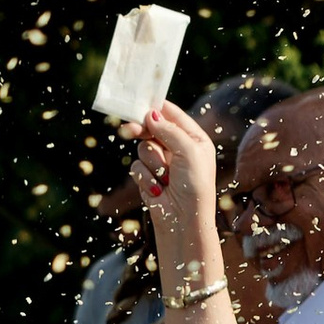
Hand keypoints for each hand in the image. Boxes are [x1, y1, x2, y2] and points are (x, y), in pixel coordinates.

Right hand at [133, 95, 221, 287]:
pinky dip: (145, 178)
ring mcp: (161, 162)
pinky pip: (136, 167)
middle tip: (128, 129)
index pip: (171, 114)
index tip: (139, 103)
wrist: (184, 220)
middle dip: (142, 130)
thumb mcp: (189, 151)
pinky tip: (158, 190)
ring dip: (152, 163)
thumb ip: (170, 130)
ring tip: (165, 178)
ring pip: (142, 148)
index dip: (155, 108)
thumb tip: (150, 114)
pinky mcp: (147, 177)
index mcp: (193, 138)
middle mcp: (177, 148)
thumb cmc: (195, 185)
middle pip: (151, 128)